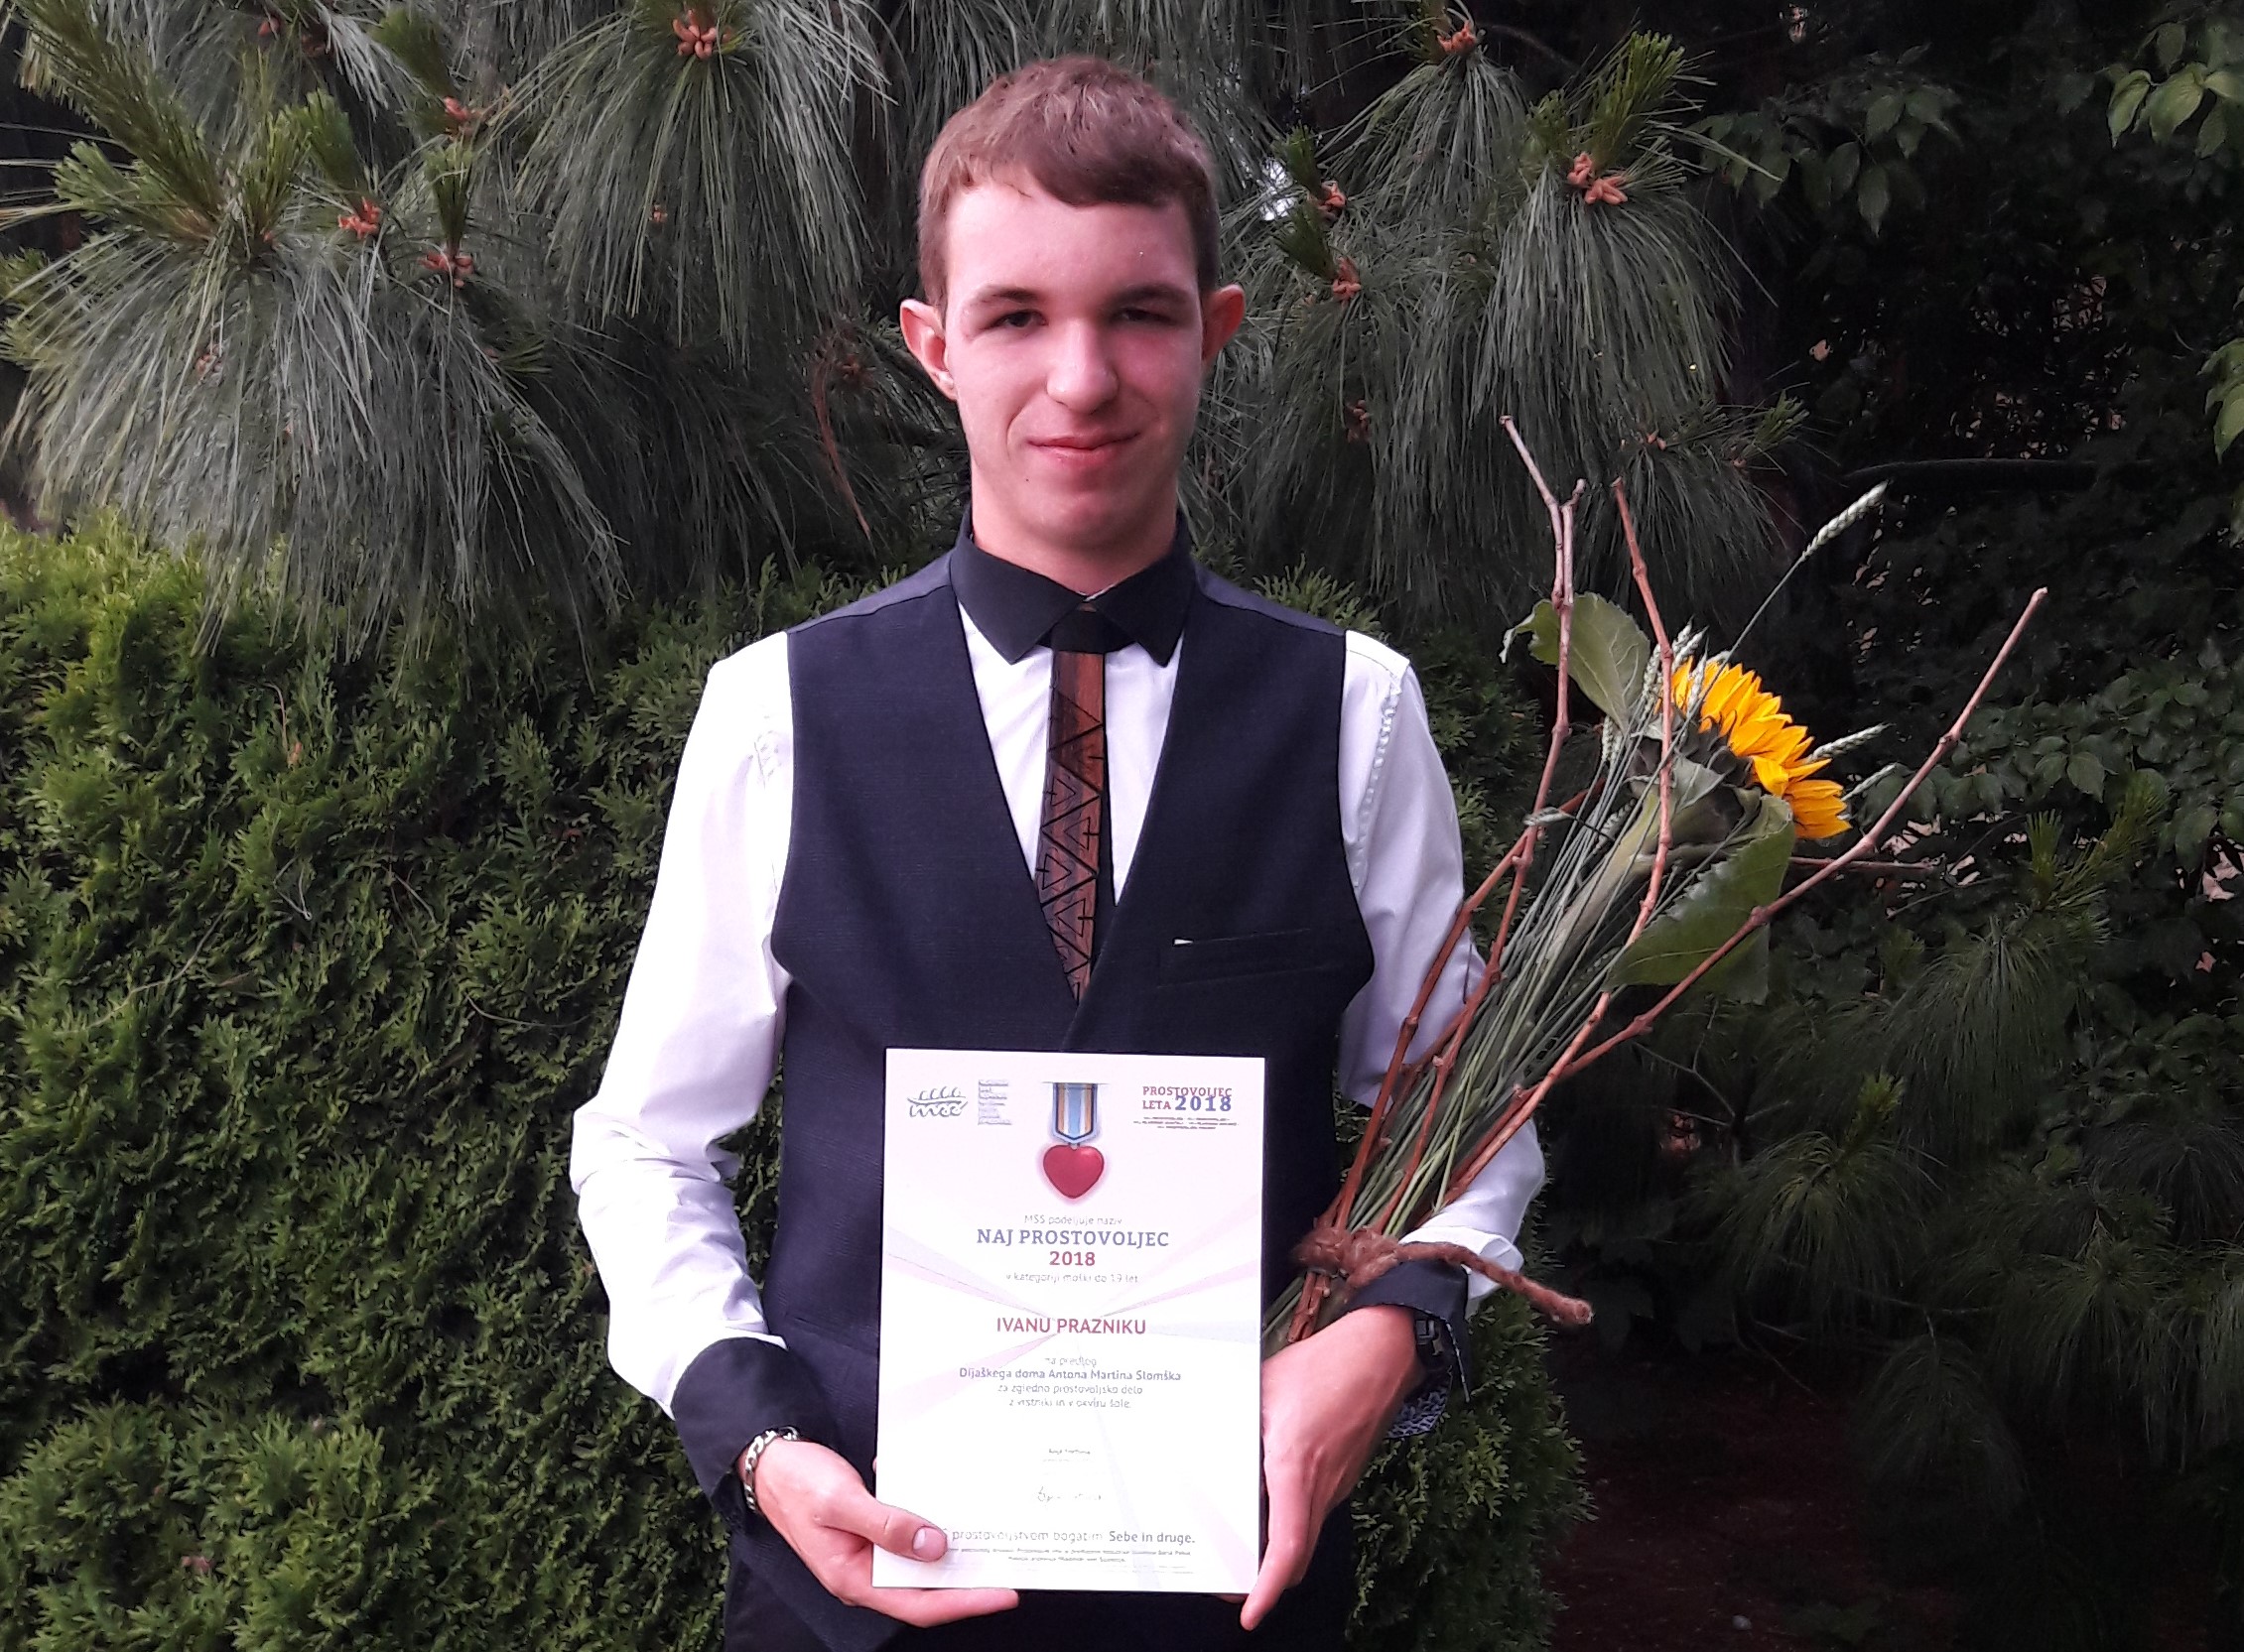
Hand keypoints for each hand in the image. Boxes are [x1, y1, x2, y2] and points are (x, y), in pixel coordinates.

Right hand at [750, 1438, 1019, 1627]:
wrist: (768, 1462)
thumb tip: (934, 1547)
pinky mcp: (872, 1528)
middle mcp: (866, 1571)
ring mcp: (869, 1550)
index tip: (1003, 1592)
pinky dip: (927, 1513)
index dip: (964, 1602)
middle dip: (967, 1577)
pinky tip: (944, 1493)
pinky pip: (908, 1528)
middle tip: (1009, 1561)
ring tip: (991, 1532)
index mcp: (854, 1578)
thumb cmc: (797, 1483)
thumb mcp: (842, 1502)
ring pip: (920, 1556)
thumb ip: (886, 1525)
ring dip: (952, 1543)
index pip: (920, 1605)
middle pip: (926, 1585)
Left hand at [1240, 1304, 1421, 1631]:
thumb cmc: (1324, 1366)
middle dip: (1265, 1581)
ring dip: (1275, 1550)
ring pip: (1305, 1534)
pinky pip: (1314, 1510)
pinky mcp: (1343, 1473)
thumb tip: (1196, 1442)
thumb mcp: (1261, 1389)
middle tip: (1230, 1584)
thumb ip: (1231, 1422)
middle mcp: (1321, 1485)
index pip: (1285, 1546)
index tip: (1249, 1612)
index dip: (1267, 1587)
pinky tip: (1265, 1500)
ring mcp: (1337, 1482)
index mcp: (1295, 1467)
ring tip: (1238, 1544)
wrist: (1382, 1353)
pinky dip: (1289, 1521)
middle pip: (1296, 1556)